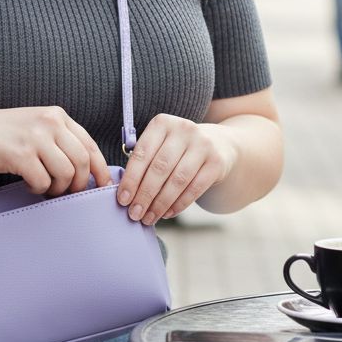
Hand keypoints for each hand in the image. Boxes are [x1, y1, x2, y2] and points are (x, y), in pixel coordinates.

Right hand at [0, 105, 111, 196]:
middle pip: (82, 162)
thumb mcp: (36, 125)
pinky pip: (43, 182)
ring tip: (45, 188)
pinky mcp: (20, 155)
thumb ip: (59, 139)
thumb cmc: (1, 133)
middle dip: (79, 184)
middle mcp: (50, 123)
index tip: (101, 185)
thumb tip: (84, 169)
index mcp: (57, 115)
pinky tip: (29, 184)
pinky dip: (39, 189)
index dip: (100, 169)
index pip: (90, 145)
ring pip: (65, 174)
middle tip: (67, 193)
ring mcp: (35, 138)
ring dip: (58, 189)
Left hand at [115, 114, 237, 223]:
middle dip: (144, 195)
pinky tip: (167, 214)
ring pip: (177, 180)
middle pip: (159, 168)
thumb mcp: (160, 144)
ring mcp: (203, 144)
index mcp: (162, 123)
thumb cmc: (177, 149)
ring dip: (160, 203)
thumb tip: (125, 194)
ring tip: (149, 218)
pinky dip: (179, 204)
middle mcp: (183, 129)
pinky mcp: (216, 162)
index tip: (122, 200)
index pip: (142, 153)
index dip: (131, 179)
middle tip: (134, 214)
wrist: (218, 144)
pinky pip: (194, 188)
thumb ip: (144, 161)